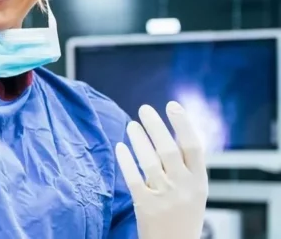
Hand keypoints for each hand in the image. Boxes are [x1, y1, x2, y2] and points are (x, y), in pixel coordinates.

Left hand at [115, 102, 208, 238]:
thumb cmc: (184, 215)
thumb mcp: (195, 191)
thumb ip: (187, 166)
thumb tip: (176, 132)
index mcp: (200, 182)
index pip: (194, 146)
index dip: (183, 124)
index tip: (172, 105)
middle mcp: (184, 187)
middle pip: (169, 149)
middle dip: (156, 126)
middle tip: (144, 109)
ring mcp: (165, 197)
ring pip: (150, 161)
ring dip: (139, 140)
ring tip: (131, 125)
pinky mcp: (146, 206)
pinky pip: (134, 178)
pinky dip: (126, 160)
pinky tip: (120, 147)